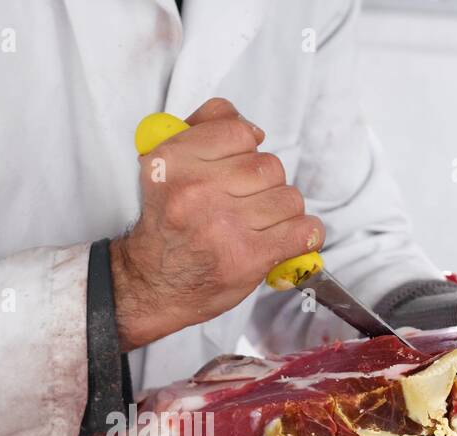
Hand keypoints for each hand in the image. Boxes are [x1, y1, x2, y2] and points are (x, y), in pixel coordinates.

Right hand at [111, 97, 324, 350]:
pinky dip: (305, 235)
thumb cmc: (167, 227)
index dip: (244, 150)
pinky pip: (304, 230)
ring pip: (288, 197)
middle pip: (268, 165)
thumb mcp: (167, 168)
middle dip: (263, 185)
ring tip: (257, 226)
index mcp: (171, 161)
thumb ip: (203, 130)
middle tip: (243, 205)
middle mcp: (195, 191)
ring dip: (280, 212)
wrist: (152, 285)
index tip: (235, 169)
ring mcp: (223, 225)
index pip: (239, 131)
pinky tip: (285, 239)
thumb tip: (254, 129)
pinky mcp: (248, 257)